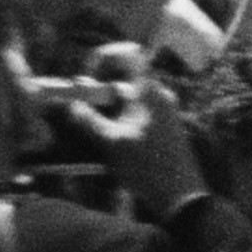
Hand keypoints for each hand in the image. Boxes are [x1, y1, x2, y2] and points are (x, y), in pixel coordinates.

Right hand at [54, 46, 207, 211]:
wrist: (182, 198)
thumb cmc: (148, 167)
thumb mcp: (112, 142)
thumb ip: (88, 120)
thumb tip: (69, 104)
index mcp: (150, 91)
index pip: (128, 53)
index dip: (103, 57)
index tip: (86, 78)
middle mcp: (160, 95)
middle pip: (123, 78)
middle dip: (97, 89)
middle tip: (77, 107)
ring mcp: (164, 112)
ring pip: (127, 98)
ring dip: (105, 107)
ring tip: (86, 126)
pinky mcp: (163, 128)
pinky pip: (136, 114)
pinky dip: (117, 119)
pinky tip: (103, 139)